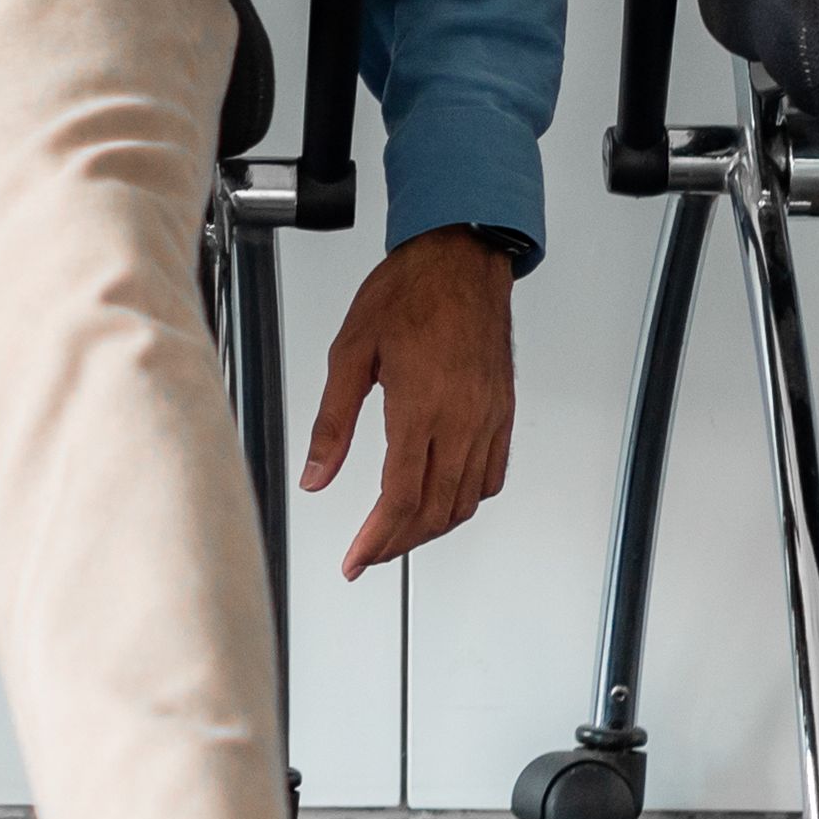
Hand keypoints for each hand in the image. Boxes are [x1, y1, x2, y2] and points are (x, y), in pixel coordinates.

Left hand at [297, 226, 515, 579]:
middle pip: (435, 511)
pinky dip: (465, 500)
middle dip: (399, 544)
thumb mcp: (350, 352)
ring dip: (431, 528)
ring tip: (397, 535)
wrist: (462, 257)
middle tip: (368, 555)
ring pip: (466, 501)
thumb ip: (332, 422)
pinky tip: (443, 500)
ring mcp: (488, 419)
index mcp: (421, 408)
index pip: (400, 499)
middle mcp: (462, 420)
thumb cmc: (408, 292)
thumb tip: (315, 476)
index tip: (355, 561)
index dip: (376, 541)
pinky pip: (492, 475)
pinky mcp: (503, 412)